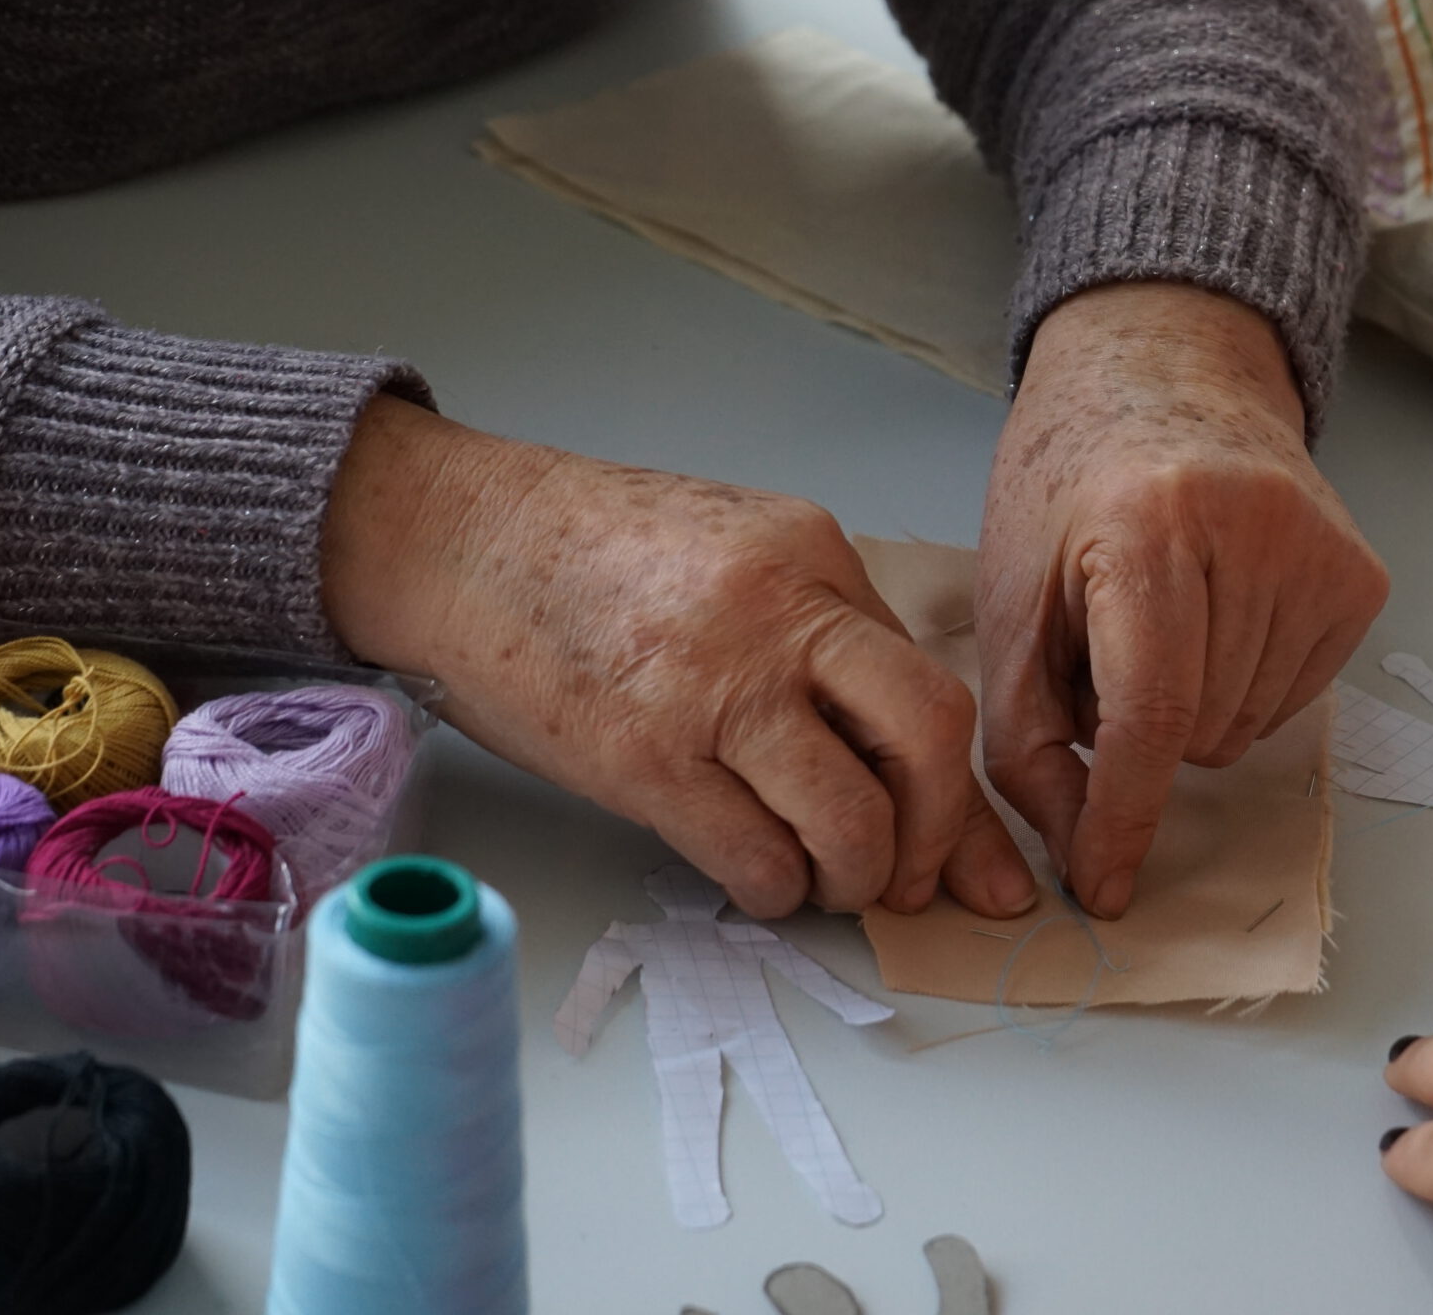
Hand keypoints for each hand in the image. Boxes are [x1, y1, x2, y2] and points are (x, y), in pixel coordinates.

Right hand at [321, 397, 1036, 919]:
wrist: (463, 540)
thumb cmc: (595, 558)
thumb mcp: (738, 560)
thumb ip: (826, 644)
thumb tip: (907, 764)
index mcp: (815, 559)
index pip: (933, 686)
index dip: (962, 793)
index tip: (969, 858)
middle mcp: (781, 616)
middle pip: (927, 740)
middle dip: (938, 835)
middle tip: (909, 880)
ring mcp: (712, 688)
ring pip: (849, 819)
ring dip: (852, 878)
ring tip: (823, 881)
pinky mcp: (643, 756)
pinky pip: (753, 858)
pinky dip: (774, 890)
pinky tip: (759, 878)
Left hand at [977, 282, 1386, 917]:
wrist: (1165, 378)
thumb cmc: (1072, 487)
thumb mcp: (1013, 603)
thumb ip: (1026, 743)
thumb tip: (1080, 860)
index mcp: (1144, 523)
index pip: (1151, 713)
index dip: (1122, 816)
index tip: (1101, 887)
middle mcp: (1251, 528)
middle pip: (1197, 732)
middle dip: (1140, 729)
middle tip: (1105, 647)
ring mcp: (1321, 550)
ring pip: (1247, 729)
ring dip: (1191, 710)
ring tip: (1159, 619)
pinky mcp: (1360, 577)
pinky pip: (1293, 701)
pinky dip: (1241, 686)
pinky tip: (1215, 614)